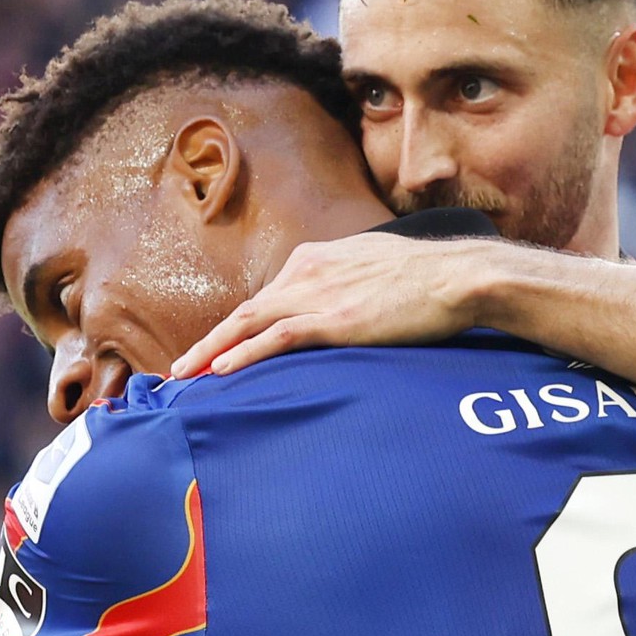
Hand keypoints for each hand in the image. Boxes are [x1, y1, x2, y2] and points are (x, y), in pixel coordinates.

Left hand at [169, 234, 489, 378]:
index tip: (213, 351)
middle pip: (245, 312)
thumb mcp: (374, 268)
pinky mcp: (335, 319)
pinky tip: (221, 370)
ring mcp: (319, 295)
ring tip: (185, 375)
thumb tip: (338, 304)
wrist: (457, 276)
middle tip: (178, 369)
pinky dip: (245, 353)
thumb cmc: (427, 277)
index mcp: (315, 259)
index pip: (264, 299)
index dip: (235, 328)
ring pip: (249, 323)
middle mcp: (308, 273)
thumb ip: (345, 282)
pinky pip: (277, 337)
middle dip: (209, 342)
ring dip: (212, 351)